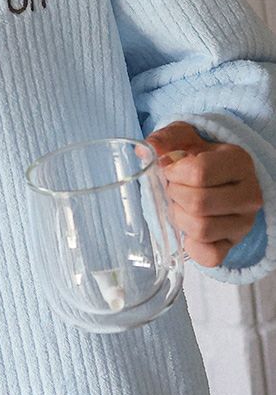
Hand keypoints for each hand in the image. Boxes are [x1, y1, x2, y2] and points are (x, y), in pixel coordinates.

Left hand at [140, 121, 263, 267]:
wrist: (217, 176)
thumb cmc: (198, 156)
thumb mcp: (183, 138)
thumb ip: (165, 139)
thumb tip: (145, 150)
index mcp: (238, 162)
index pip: (200, 172)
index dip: (174, 173)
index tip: (169, 170)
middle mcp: (249, 194)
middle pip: (199, 203)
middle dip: (175, 195)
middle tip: (172, 188)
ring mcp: (244, 223)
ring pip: (202, 230)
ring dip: (180, 218)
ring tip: (179, 206)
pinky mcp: (233, 244)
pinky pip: (210, 256)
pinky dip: (191, 246)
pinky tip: (187, 229)